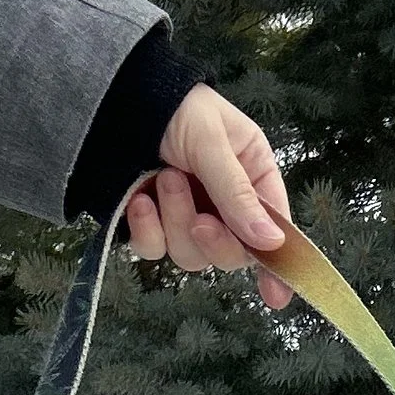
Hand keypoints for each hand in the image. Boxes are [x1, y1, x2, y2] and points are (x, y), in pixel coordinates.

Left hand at [127, 87, 292, 310]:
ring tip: (163, 178)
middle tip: (199, 219)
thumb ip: (238, 194)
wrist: (115, 96)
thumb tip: (272, 242)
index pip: (273, 229)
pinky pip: (153, 250)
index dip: (278, 263)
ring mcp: (185, 216)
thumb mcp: (214, 141)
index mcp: (253, 177)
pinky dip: (146, 229)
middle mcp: (224, 204)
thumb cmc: (176, 106)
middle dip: (214, 239)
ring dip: (176, 220)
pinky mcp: (150, 223)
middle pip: (232, 254)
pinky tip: (138, 200)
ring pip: (191, 255)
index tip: (276, 297)